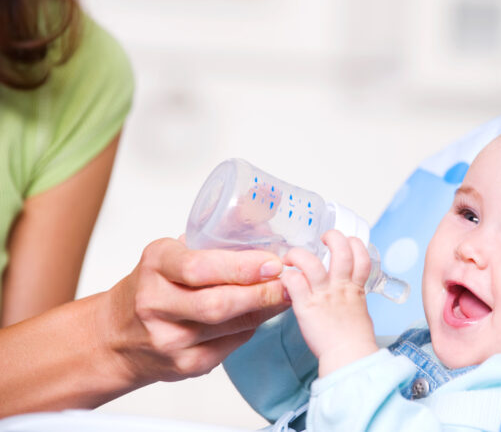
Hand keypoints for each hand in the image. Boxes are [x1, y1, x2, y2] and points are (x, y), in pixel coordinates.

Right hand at [101, 237, 287, 385]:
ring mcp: (169, 339)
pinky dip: (252, 327)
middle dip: (261, 292)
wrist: (115, 336)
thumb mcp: (171, 254)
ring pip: (230, 326)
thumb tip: (267, 231)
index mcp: (155, 265)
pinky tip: (261, 314)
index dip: (242, 266)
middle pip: (217, 303)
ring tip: (284, 294)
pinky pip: (231, 345)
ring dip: (264, 309)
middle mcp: (156, 304)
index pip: (198, 268)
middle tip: (288, 282)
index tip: (273, 262)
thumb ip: (212, 243)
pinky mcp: (184, 365)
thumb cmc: (151, 287)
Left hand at [281, 230, 377, 376]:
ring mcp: (323, 294)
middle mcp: (340, 286)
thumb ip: (352, 296)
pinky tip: (284, 278)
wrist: (349, 356)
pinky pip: (294, 282)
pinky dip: (287, 276)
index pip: (361, 254)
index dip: (353, 243)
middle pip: (341, 249)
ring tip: (292, 256)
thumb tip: (347, 293)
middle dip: (333, 237)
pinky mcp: (306, 306)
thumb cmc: (355, 339)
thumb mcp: (360, 310)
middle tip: (322, 239)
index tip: (345, 243)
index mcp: (356, 286)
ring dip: (298, 254)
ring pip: (311, 262)